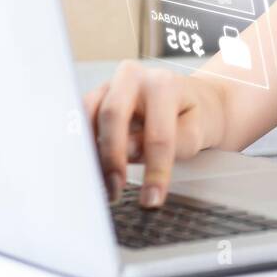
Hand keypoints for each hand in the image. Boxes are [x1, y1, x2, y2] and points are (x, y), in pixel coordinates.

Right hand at [83, 61, 226, 208]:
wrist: (192, 99)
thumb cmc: (193, 115)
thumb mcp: (194, 133)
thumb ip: (169, 143)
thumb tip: (128, 152)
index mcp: (163, 84)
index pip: (157, 133)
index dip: (154, 170)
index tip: (151, 199)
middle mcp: (133, 77)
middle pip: (112, 114)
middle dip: (112, 156)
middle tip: (116, 189)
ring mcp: (111, 84)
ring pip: (89, 115)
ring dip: (93, 153)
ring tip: (104, 184)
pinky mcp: (97, 97)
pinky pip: (81, 119)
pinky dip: (85, 145)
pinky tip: (92, 168)